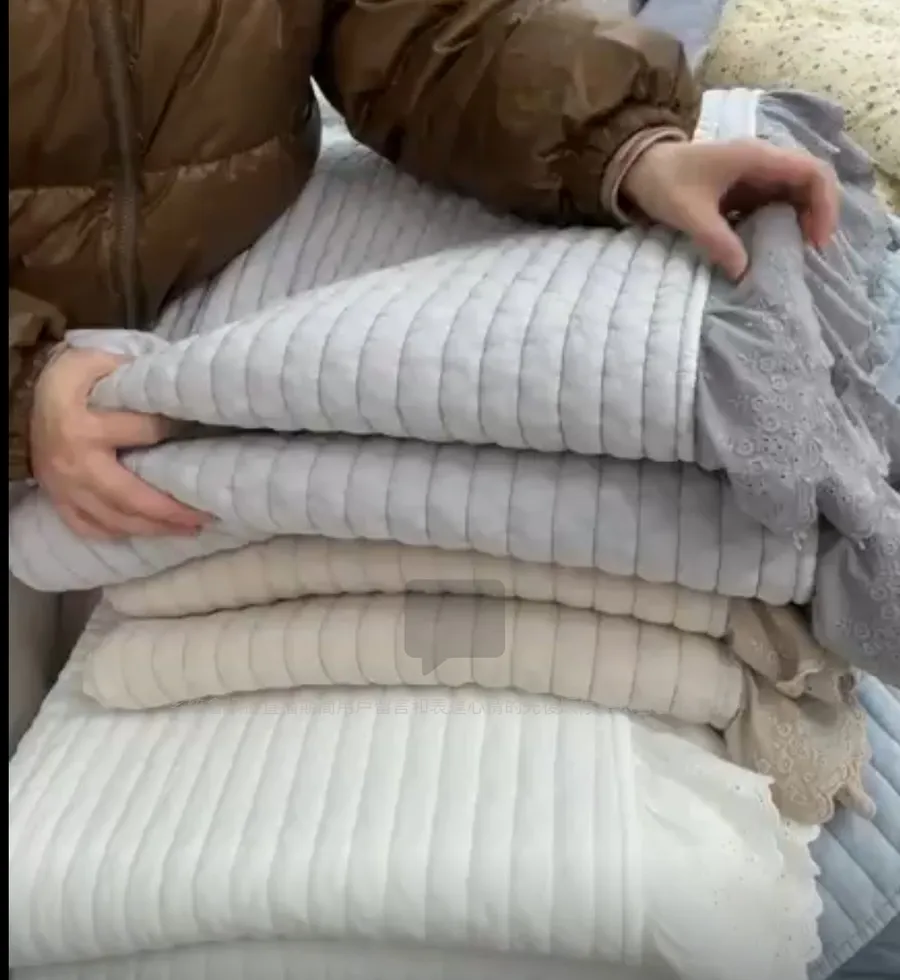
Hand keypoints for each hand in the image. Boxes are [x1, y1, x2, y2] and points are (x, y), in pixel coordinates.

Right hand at [30, 346, 209, 538]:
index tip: (201, 437)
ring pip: (114, 519)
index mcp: (86, 427)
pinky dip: (119, 534)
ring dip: (154, 528)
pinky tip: (146, 533)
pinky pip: (89, 528)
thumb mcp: (93, 363)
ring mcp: (65, 488)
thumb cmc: (67, 382)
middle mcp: (76, 464)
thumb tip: (171, 385)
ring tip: (189, 529)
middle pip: (130, 495)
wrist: (24, 402)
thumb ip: (129, 372)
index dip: (173, 432)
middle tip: (205, 516)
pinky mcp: (58, 500)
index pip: (143, 433)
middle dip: (170, 510)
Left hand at [620, 138, 839, 279]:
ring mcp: (754, 174)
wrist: (639, 168)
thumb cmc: (664, 182)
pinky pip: (774, 204)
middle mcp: (763, 161)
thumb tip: (743, 272)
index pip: (812, 172)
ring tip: (796, 253)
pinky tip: (774, 248)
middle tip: (810, 253)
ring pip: (794, 194)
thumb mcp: (688, 213)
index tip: (816, 241)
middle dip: (818, 216)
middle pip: (810, 183)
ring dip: (801, 221)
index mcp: (756, 158)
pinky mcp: (744, 189)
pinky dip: (781, 224)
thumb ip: (716, 240)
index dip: (824, 205)